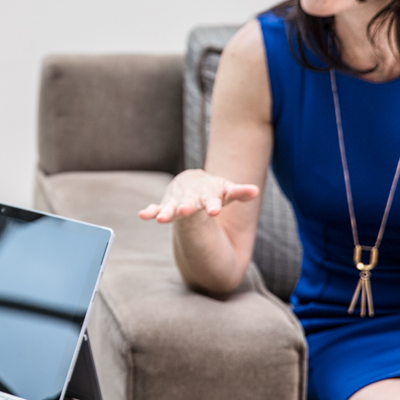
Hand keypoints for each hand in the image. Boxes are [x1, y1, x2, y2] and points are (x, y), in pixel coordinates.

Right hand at [138, 168, 259, 223]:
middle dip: (186, 207)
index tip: (214, 211)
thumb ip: (240, 192)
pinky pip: (156, 208)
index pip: (211, 200)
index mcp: (207, 195)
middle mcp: (190, 198)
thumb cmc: (214, 189)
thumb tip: (256, 191)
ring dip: (165, 211)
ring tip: (160, 219)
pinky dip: (151, 211)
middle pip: (189, 203)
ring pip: (170, 207)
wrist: (193, 180)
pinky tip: (143, 215)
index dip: (212, 205)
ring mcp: (177, 201)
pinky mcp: (166, 204)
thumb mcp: (227, 191)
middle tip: (184, 211)